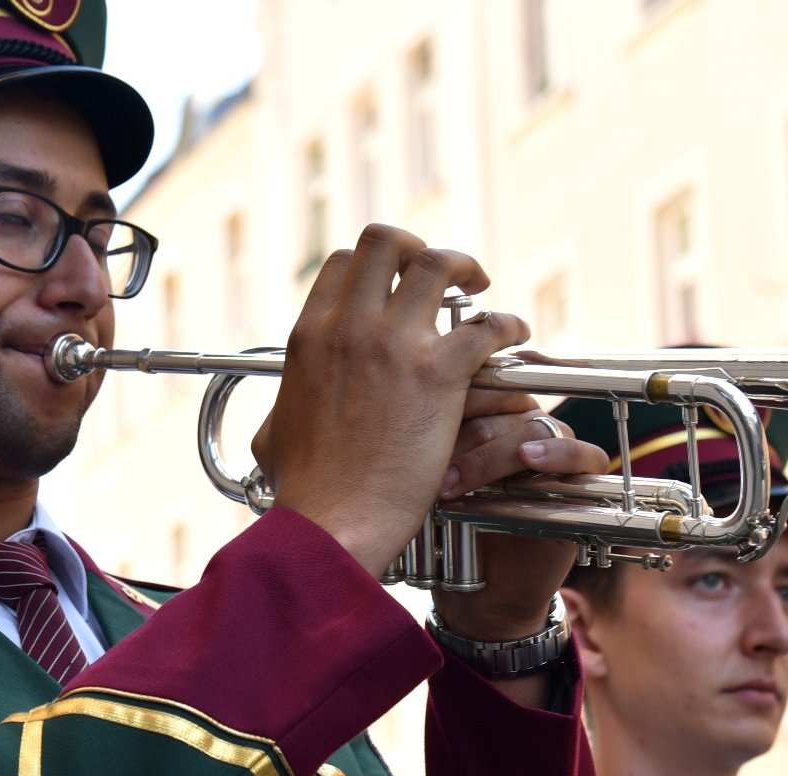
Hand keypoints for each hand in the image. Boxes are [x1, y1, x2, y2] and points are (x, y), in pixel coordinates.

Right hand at [251, 225, 526, 573]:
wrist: (333, 520)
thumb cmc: (305, 491)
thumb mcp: (274, 435)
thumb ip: (280, 410)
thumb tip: (279, 416)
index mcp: (311, 336)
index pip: (344, 264)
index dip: (376, 267)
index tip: (396, 286)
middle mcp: (350, 327)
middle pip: (387, 243)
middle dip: (419, 250)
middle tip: (441, 277)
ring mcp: (394, 345)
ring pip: (438, 264)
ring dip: (464, 268)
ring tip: (479, 288)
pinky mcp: (439, 374)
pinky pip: (486, 325)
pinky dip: (506, 326)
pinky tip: (514, 338)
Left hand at [430, 392, 609, 644]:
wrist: (482, 591)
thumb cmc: (449, 529)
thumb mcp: (429, 478)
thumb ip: (426, 438)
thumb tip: (399, 396)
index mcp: (489, 413)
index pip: (478, 382)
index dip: (451, 398)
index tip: (417, 419)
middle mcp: (524, 425)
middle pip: (503, 401)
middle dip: (464, 431)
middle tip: (429, 464)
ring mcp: (556, 451)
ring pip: (534, 427)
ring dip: (493, 453)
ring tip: (455, 482)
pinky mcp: (583, 481)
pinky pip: (583, 455)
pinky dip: (557, 455)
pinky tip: (530, 460)